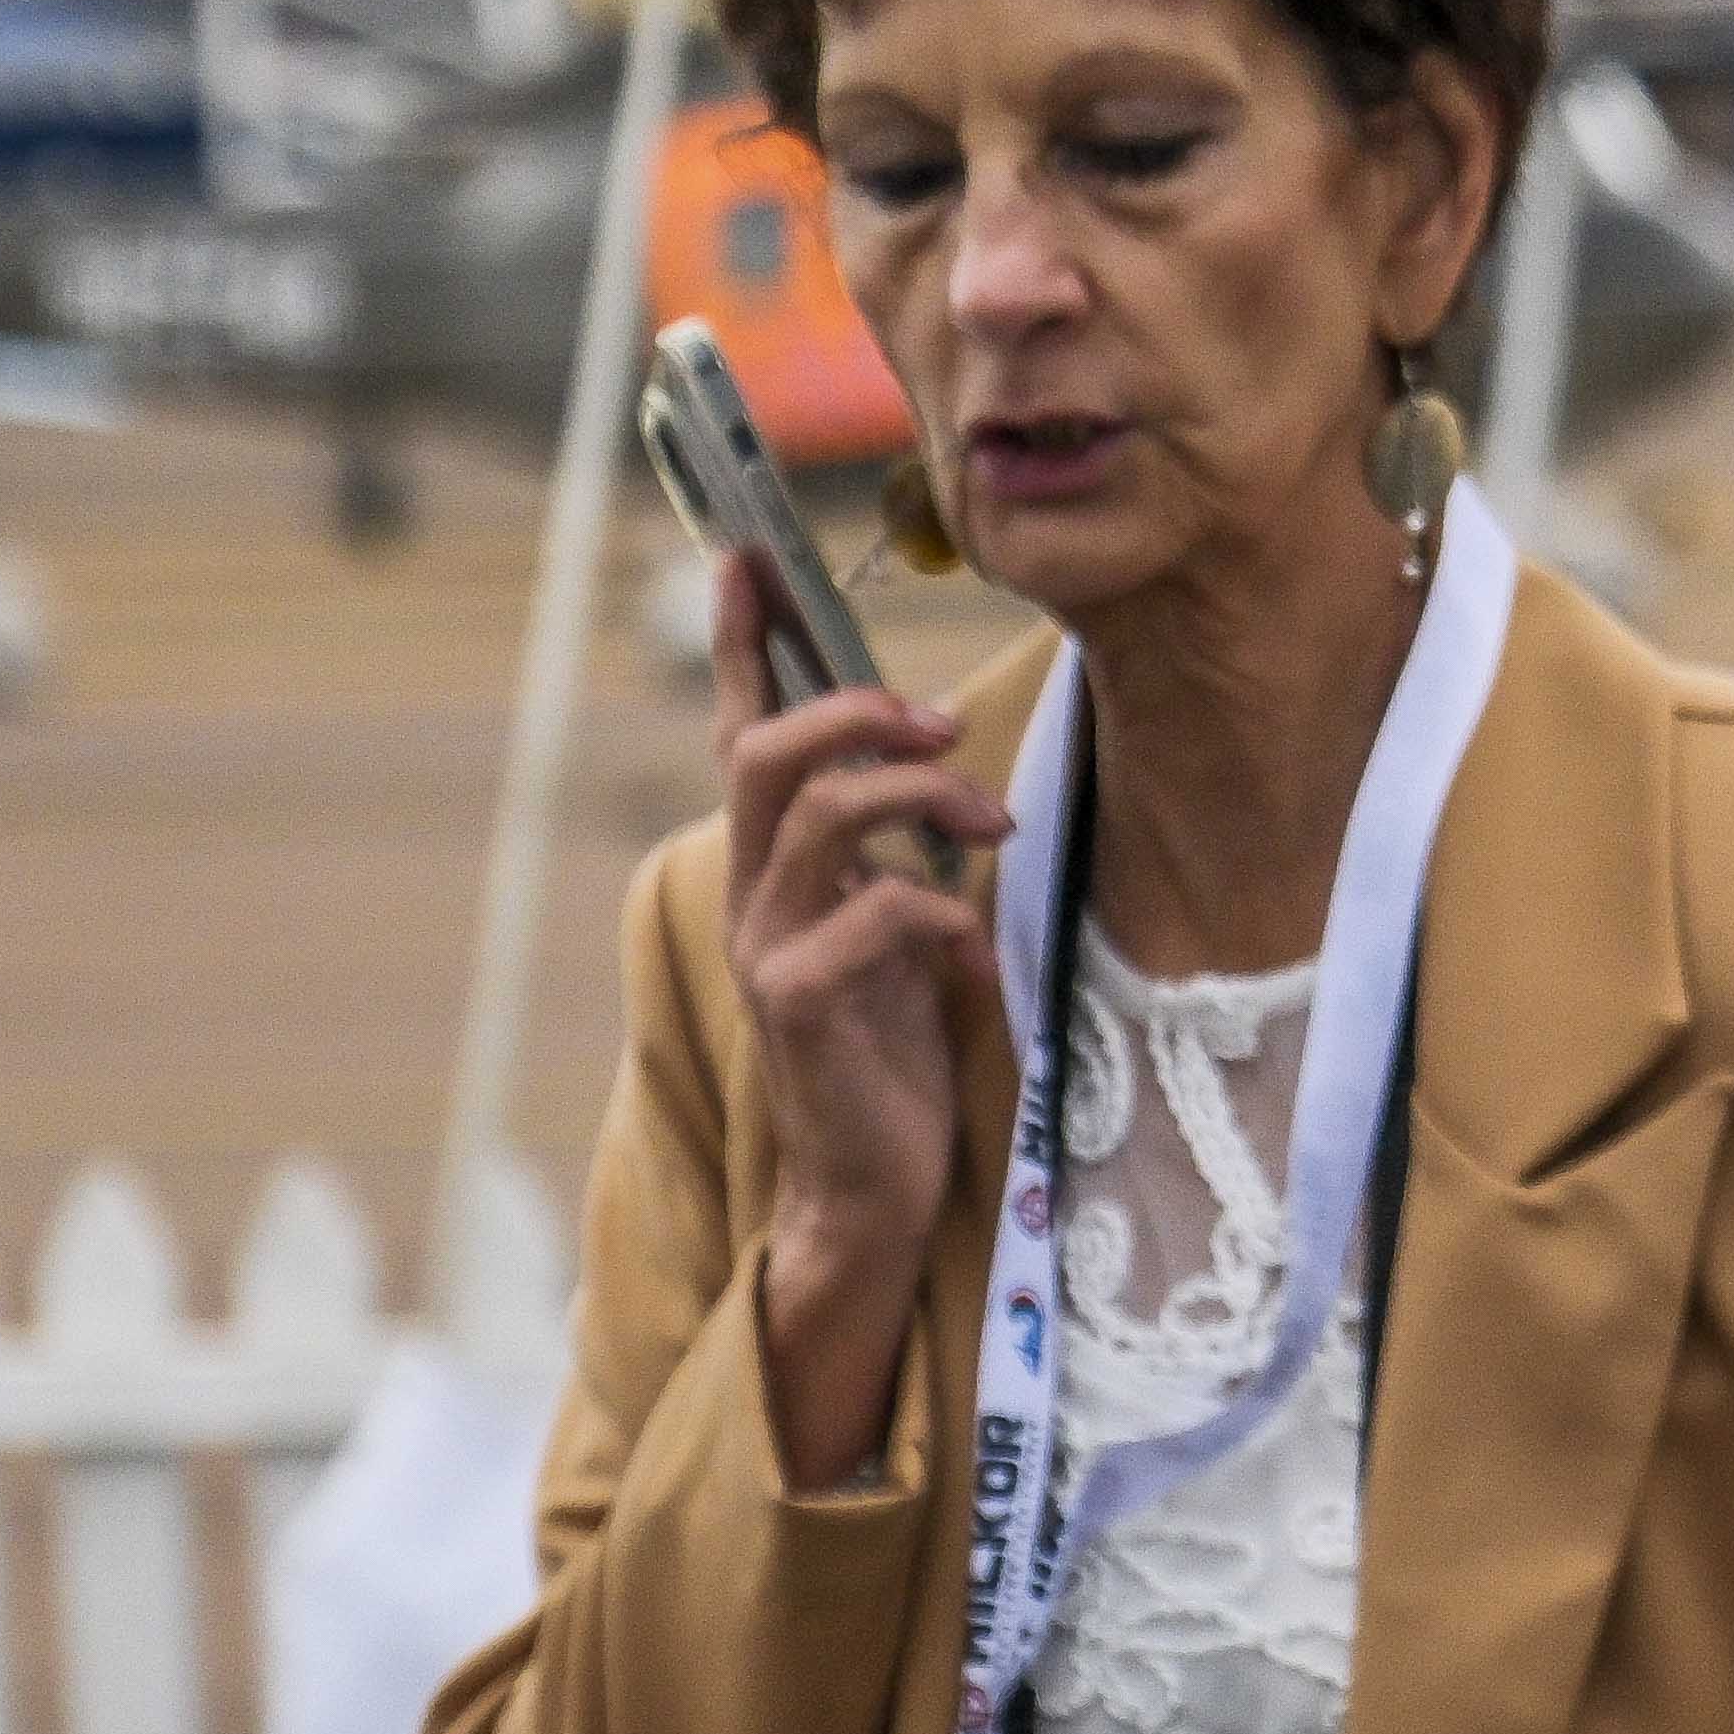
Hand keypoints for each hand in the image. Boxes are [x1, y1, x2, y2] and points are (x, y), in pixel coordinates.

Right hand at [714, 555, 1005, 1485]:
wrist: (874, 1181)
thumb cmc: (896, 1045)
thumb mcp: (902, 922)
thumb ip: (901, 848)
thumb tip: (943, 768)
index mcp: (779, 866)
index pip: (745, 733)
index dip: (745, 644)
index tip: (746, 552)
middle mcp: (756, 896)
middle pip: (766, 756)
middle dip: (851, 714)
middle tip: (937, 721)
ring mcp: (771, 951)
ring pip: (819, 820)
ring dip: (917, 801)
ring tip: (988, 827)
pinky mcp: (805, 1007)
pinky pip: (871, 918)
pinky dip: (939, 919)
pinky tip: (973, 960)